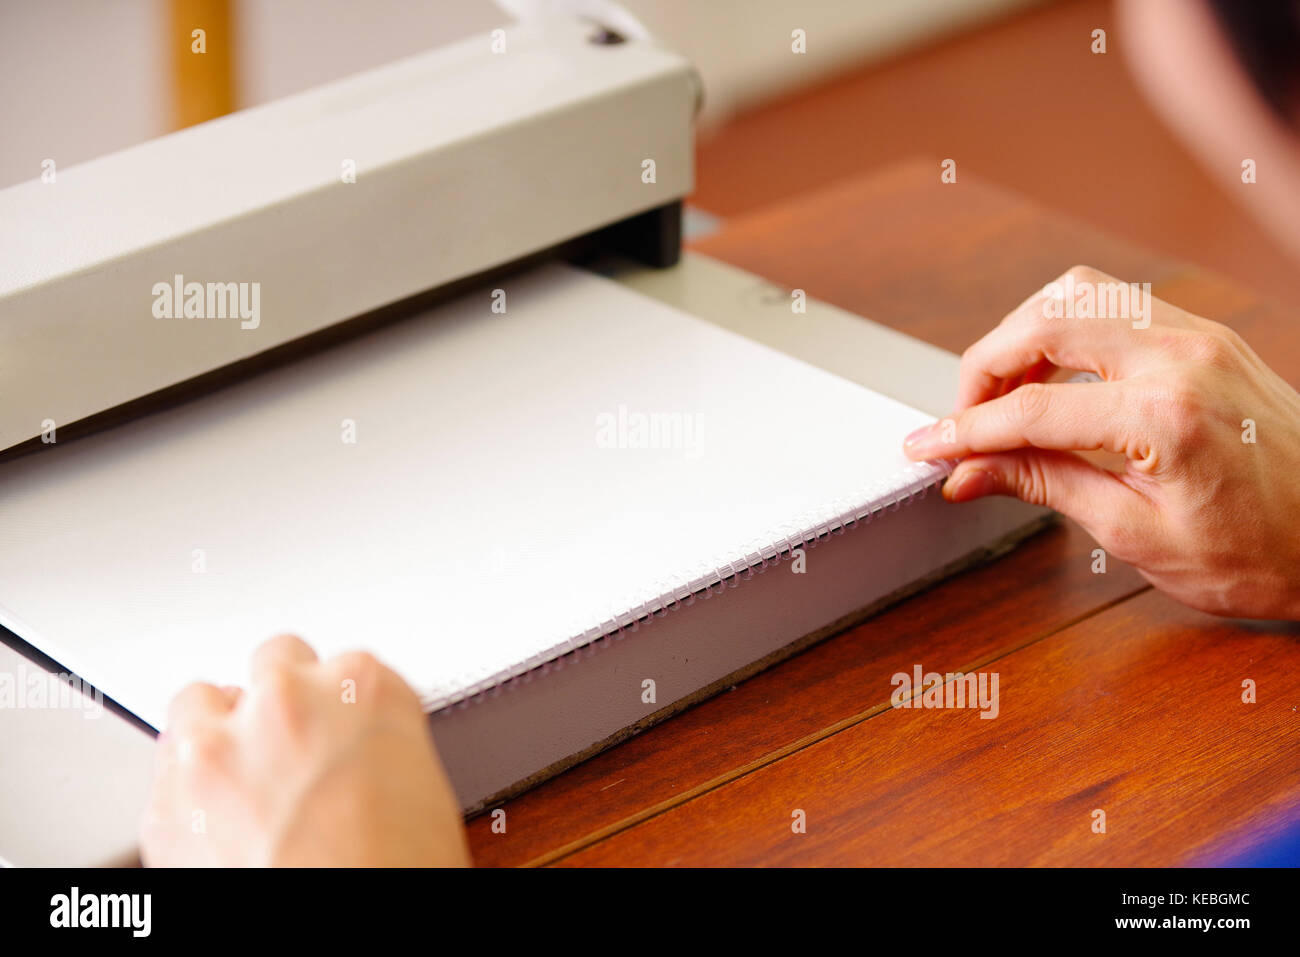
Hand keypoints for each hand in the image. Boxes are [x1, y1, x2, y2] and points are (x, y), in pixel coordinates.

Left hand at [141, 635, 470, 865]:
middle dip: (280, 703)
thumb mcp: (418, 785)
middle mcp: (286, 702)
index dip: (339, 705)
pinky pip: (164, 776)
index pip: (341, 664)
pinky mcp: (166, 805)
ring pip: (199, 702)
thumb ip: (372, 744)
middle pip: (273, 664)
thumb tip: (353, 757)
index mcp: (362, 688)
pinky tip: (217, 825)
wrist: (352, 937)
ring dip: (219, 731)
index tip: (338, 731)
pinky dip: (186, 795)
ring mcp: (218, 747)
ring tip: (243, 778)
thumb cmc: (398, 870)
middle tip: (294, 749)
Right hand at [903, 265, 1299, 619]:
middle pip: (1043, 323)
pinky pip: (1117, 302)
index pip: (1030, 409)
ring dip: (1023, 335)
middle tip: (961, 421)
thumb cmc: (1268, 552)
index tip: (927, 447)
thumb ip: (1046, 487)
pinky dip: (1067, 330)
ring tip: (1004, 395)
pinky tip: (1055, 377)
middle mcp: (1182, 357)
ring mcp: (1199, 337)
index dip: (964, 431)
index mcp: (1165, 417)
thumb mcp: (1138, 537)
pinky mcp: (1207, 336)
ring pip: (1078, 293)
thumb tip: (972, 472)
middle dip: (983, 367)